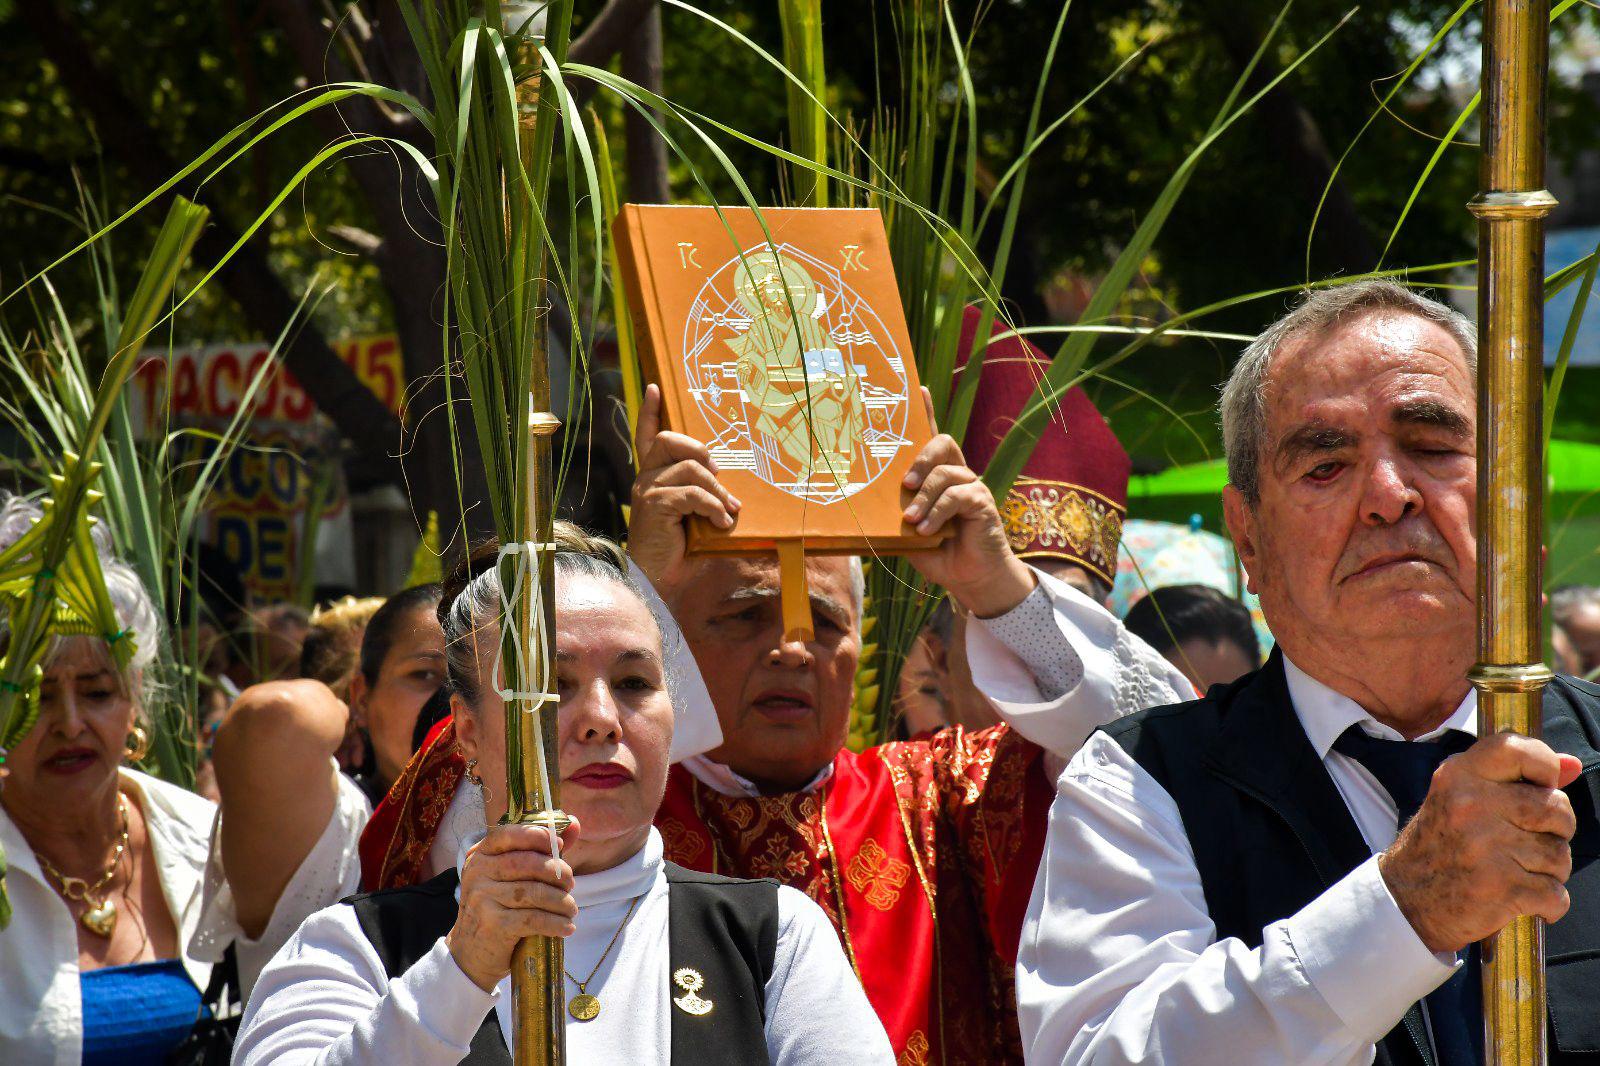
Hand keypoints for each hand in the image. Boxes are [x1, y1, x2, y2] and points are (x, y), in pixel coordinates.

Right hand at [446, 821, 580, 991]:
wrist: (472, 952)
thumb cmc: (499, 907)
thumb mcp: (512, 876)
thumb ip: (541, 849)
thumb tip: (574, 822)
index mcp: (480, 854)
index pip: (507, 834)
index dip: (537, 836)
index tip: (559, 846)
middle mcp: (477, 873)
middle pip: (526, 863)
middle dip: (556, 872)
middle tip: (571, 883)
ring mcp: (482, 899)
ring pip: (533, 892)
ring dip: (561, 901)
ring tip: (571, 908)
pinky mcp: (492, 925)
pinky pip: (533, 919)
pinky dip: (555, 923)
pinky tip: (566, 927)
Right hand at [628, 383, 741, 589]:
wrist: (660, 581)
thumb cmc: (680, 552)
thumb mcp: (696, 518)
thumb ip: (706, 498)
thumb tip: (735, 494)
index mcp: (653, 478)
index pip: (647, 437)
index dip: (649, 412)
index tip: (655, 388)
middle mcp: (645, 479)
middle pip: (669, 440)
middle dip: (700, 452)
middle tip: (719, 477)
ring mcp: (647, 490)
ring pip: (690, 468)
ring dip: (717, 491)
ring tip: (727, 512)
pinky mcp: (654, 505)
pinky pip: (692, 493)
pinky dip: (713, 508)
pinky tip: (720, 524)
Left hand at [901, 388, 1034, 617]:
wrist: (971, 578)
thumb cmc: (938, 552)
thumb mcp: (907, 533)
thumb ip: (892, 518)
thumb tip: (861, 511)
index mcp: (938, 475)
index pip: (931, 437)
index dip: (926, 411)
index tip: (917, 389)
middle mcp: (957, 473)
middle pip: (943, 442)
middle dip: (921, 457)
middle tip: (905, 484)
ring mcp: (972, 485)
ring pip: (946, 473)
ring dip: (925, 498)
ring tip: (912, 521)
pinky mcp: (982, 501)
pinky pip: (958, 495)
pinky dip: (938, 513)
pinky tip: (928, 531)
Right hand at [1380, 732, 1581, 953]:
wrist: (1406, 898)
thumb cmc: (1442, 845)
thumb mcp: (1464, 797)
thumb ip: (1517, 778)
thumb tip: (1572, 765)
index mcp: (1459, 775)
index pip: (1519, 749)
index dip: (1545, 767)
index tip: (1540, 787)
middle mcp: (1471, 804)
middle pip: (1557, 807)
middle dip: (1557, 830)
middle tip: (1529, 840)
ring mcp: (1485, 846)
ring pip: (1560, 855)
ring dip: (1550, 871)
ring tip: (1518, 871)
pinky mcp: (1500, 887)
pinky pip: (1557, 894)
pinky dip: (1549, 904)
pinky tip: (1524, 899)